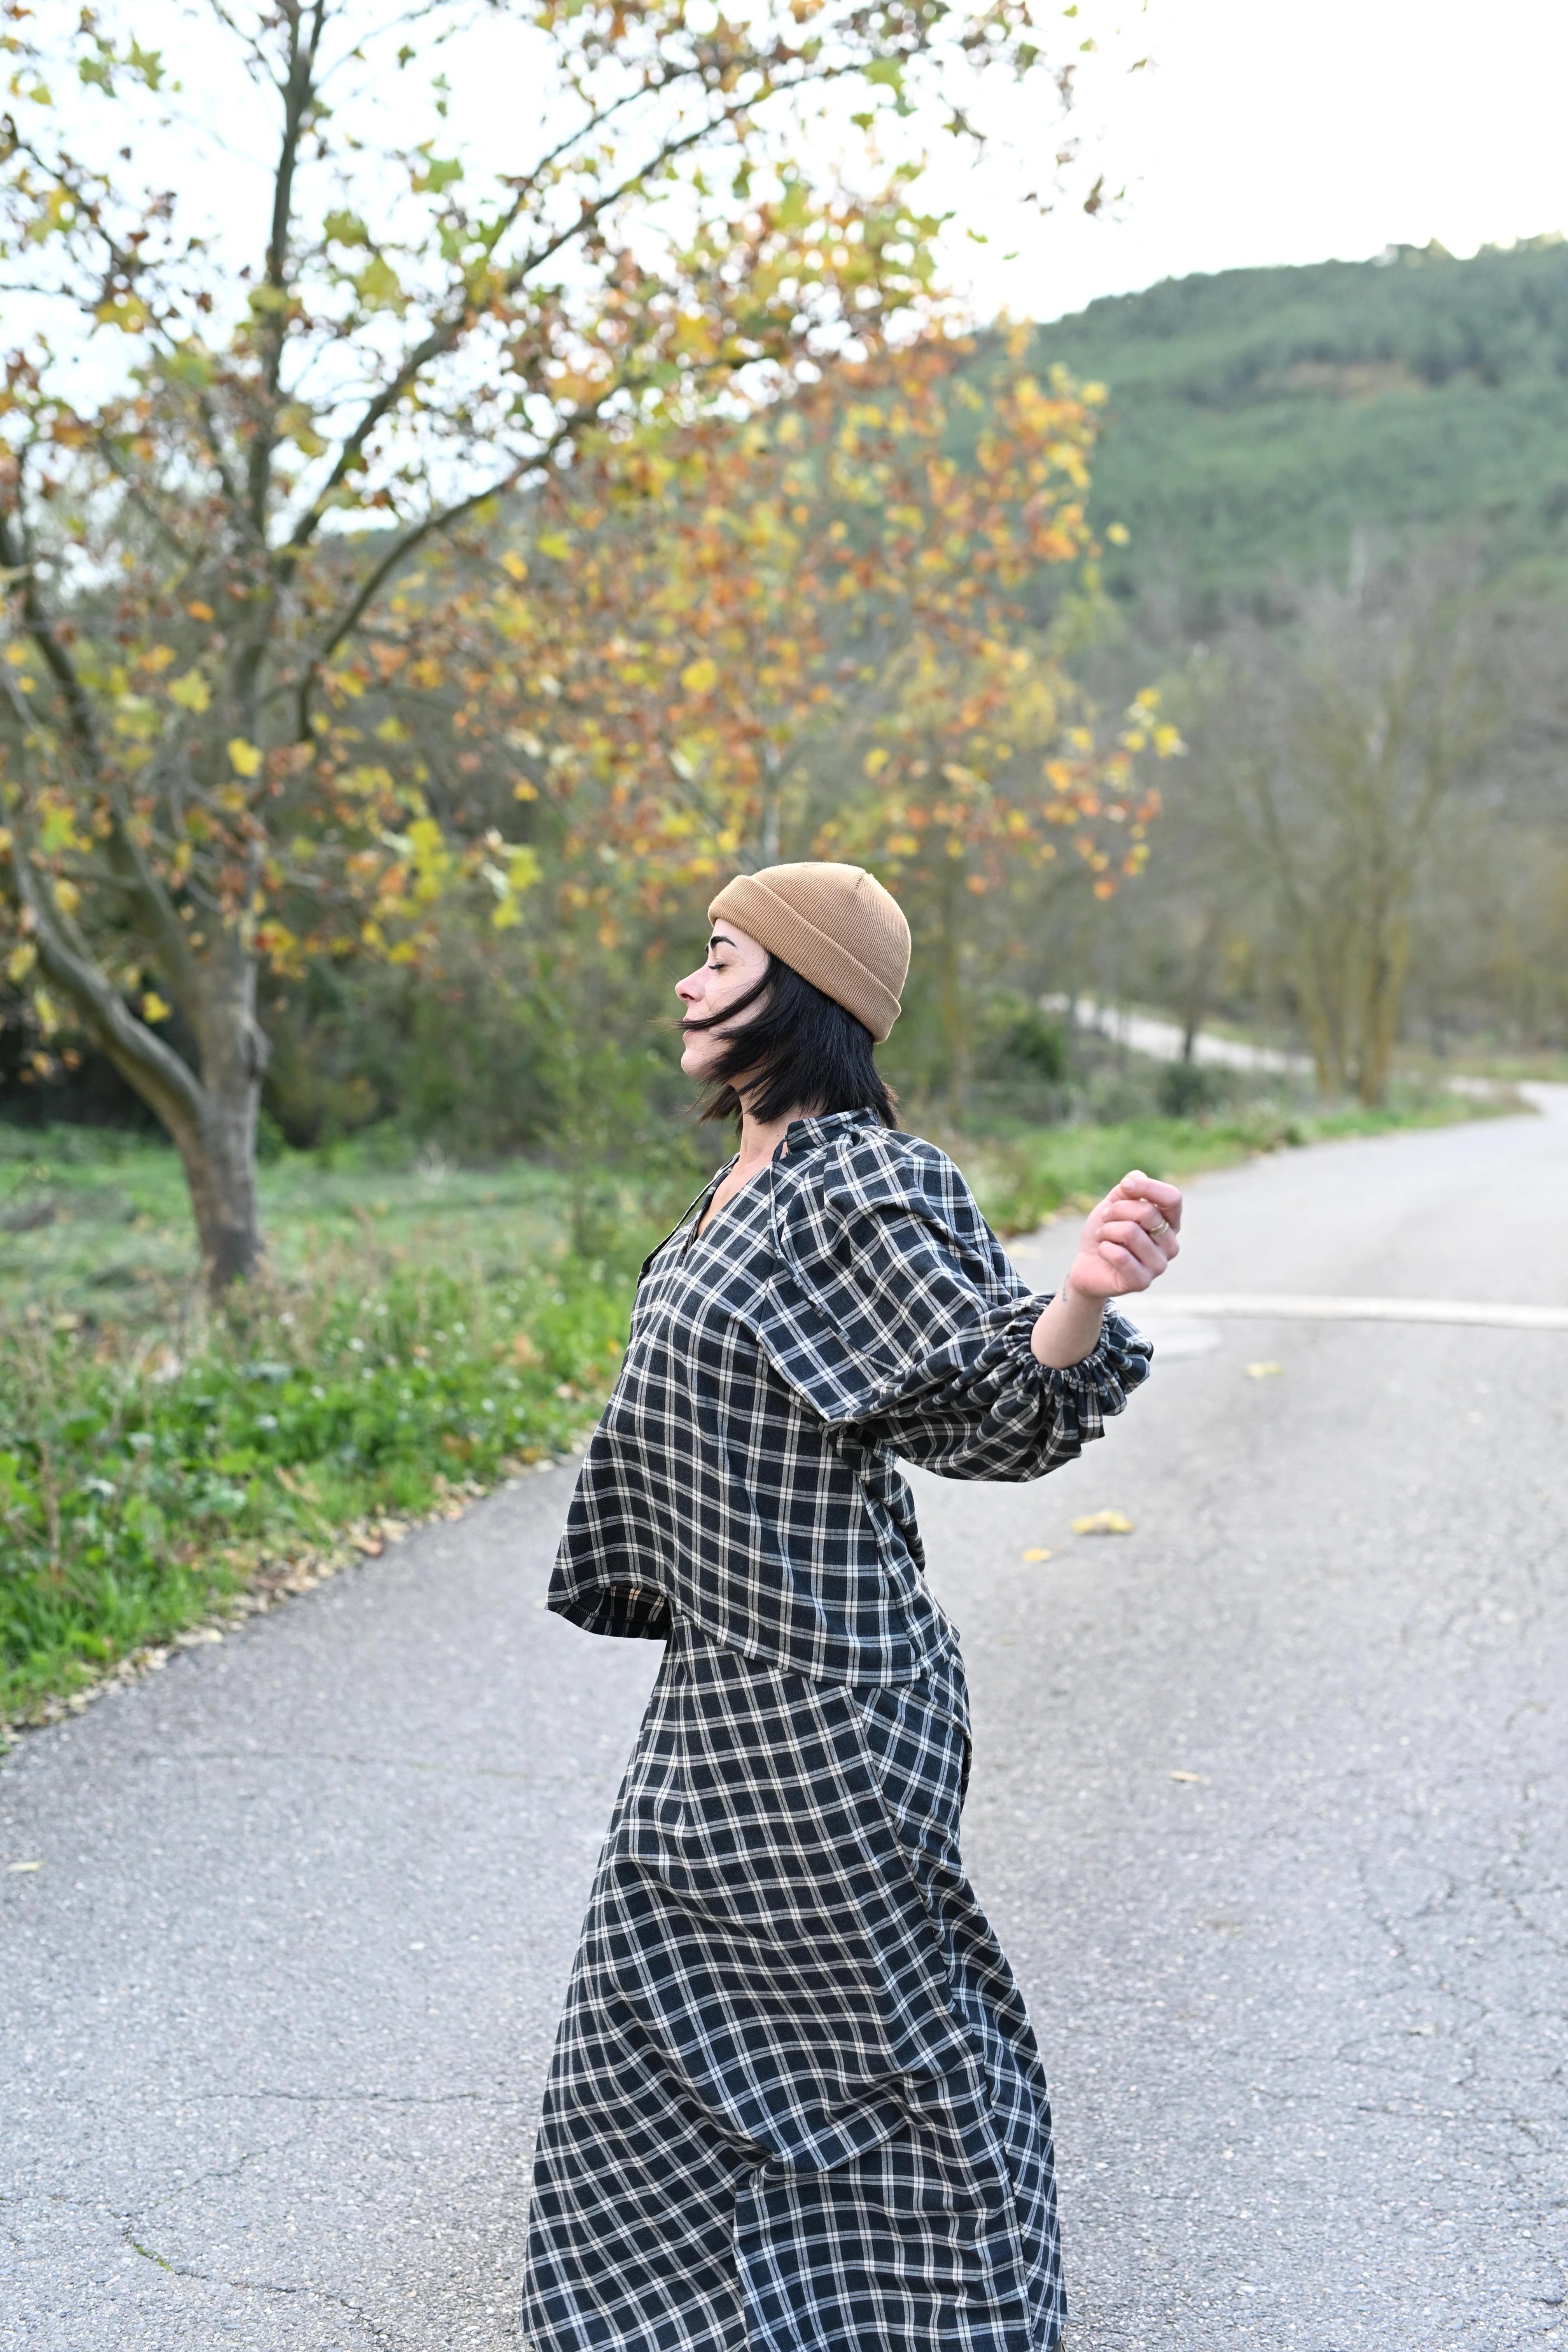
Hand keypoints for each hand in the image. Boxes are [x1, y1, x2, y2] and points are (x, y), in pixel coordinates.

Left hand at [1065, 1169, 1182, 1300]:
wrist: (1087, 1265)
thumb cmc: (1106, 1232)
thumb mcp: (1114, 1204)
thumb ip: (1128, 1189)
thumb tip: (1138, 1177)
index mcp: (1170, 1224)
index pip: (1172, 1198)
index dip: (1148, 1187)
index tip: (1124, 1186)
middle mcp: (1171, 1245)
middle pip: (1148, 1213)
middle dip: (1117, 1210)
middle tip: (1105, 1219)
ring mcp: (1159, 1265)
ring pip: (1130, 1232)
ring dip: (1107, 1230)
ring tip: (1103, 1237)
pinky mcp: (1142, 1282)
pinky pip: (1120, 1256)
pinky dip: (1104, 1248)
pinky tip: (1103, 1252)